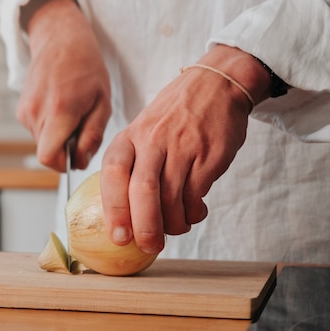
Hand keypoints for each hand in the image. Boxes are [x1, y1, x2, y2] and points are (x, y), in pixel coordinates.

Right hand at [19, 0, 110, 171]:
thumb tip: (80, 161)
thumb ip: (92, 136)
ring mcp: (24, 112)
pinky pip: (37, 132)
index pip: (48, 157)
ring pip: (42, 143)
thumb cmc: (86, 68)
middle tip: (81, 127)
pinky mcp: (20, 111)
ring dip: (58, 138)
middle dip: (64, 150)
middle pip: (46, 153)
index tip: (78, 155)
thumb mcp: (102, 102)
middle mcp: (36, 113)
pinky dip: (50, 128)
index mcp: (59, 111)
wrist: (59, 40)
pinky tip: (60, 107)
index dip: (64, 164)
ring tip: (72, 113)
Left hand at [100, 45, 271, 253]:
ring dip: (172, 223)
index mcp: (129, 137)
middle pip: (143, 191)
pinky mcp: (208, 156)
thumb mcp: (142, 130)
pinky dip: (193, 213)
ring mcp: (182, 147)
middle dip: (144, 226)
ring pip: (171, 197)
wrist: (217, 84)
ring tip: (175, 228)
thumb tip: (125, 213)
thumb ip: (132, 164)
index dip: (114, 208)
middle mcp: (152, 141)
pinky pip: (197, 195)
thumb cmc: (174, 115)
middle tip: (148, 246)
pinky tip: (193, 213)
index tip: (118, 236)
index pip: (112, 174)